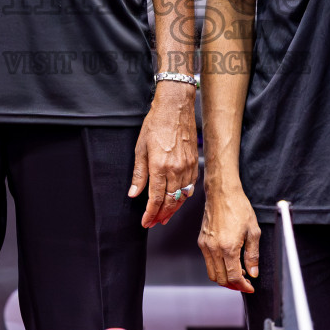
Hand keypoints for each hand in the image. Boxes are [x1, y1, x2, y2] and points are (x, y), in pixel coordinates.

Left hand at [128, 82, 198, 227]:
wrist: (175, 107)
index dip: (150, 213)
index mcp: (160, 166)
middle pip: (171, 201)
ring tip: (165, 215)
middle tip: (154, 222)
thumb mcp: (140, 148)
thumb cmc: (156, 123)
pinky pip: (191, 186)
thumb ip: (139, 174)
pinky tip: (178, 198)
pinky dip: (184, 196)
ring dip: (174, 208)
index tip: (146, 222)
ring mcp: (188, 166)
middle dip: (162, 215)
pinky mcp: (195, 162)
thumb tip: (134, 193)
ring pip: (183, 196)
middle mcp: (176, 169)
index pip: (156, 199)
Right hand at [198, 183, 261, 291]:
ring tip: (237, 273)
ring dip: (225, 278)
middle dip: (234, 285)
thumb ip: (253, 255)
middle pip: (221, 279)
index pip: (233, 277)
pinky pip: (208, 262)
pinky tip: (228, 262)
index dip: (243, 286)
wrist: (222, 193)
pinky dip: (218, 268)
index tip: (250, 287)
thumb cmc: (239, 208)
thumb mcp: (253, 231)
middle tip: (245, 282)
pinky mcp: (201, 242)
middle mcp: (214, 249)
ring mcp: (205, 246)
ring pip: (212, 274)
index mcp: (228, 247)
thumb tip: (253, 273)